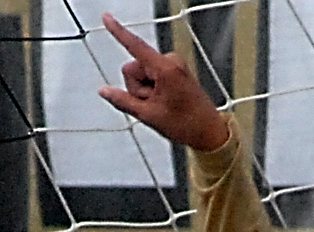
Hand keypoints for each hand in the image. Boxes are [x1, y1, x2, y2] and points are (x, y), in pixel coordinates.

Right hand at [95, 12, 230, 150]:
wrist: (208, 131)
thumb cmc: (187, 123)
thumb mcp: (149, 115)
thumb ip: (123, 101)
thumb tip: (105, 91)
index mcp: (165, 69)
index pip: (135, 46)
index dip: (118, 32)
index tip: (107, 18)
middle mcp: (170, 61)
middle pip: (134, 68)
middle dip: (137, 88)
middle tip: (152, 104)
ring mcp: (174, 65)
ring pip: (142, 73)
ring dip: (145, 91)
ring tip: (161, 104)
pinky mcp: (175, 70)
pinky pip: (152, 76)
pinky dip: (152, 89)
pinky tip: (165, 101)